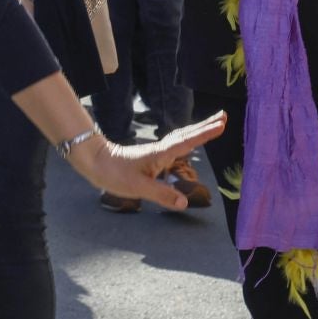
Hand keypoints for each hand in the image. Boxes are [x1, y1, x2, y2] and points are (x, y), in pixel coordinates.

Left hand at [66, 113, 227, 211]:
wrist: (93, 162)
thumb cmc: (113, 173)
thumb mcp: (137, 187)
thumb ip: (161, 194)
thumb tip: (184, 202)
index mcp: (160, 154)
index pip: (187, 142)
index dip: (204, 134)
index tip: (221, 124)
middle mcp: (160, 150)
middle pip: (186, 134)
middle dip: (205, 126)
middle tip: (224, 116)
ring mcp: (156, 152)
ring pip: (181, 138)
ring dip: (197, 131)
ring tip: (213, 125)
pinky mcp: (151, 156)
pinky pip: (175, 145)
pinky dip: (186, 140)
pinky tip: (189, 144)